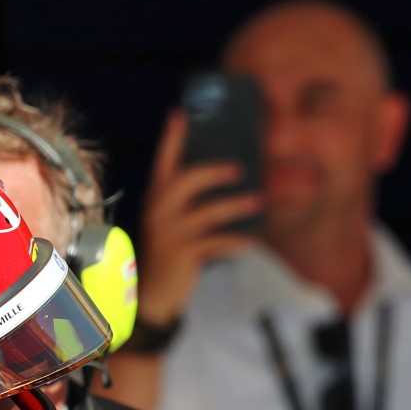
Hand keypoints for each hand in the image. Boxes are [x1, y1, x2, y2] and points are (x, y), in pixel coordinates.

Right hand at [135, 111, 263, 328]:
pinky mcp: (184, 255)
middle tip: (239, 168)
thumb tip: (222, 183)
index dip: (173, 138)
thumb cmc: (166, 256)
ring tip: (258, 201)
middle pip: (187, 180)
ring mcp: (171, 233)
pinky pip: (217, 243)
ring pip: (210, 212)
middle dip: (214, 171)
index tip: (180, 113)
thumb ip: (184, 205)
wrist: (151, 296)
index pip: (163, 161)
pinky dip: (236, 242)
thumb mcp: (169, 225)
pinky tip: (251, 242)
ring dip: (237, 206)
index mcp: (156, 199)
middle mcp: (159, 211)